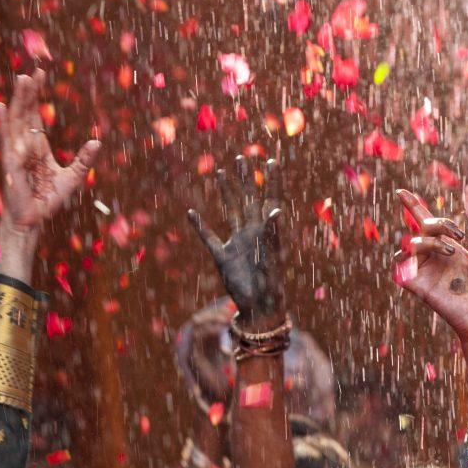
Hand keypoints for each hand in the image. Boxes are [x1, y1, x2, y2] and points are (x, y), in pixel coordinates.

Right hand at [0, 70, 101, 238]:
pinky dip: (3, 122)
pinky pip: (6, 139)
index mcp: (38, 145)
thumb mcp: (73, 178)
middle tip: (34, 70)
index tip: (41, 74)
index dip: (37, 94)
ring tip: (22, 79)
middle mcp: (25, 144)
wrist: (33, 220)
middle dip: (29, 91)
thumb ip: (84, 160)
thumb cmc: (48, 200)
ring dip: (18, 99)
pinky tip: (0, 106)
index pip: (36, 114)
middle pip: (25, 111)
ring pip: (16, 119)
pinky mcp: (10, 162)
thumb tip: (97, 141)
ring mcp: (16, 151)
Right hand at [189, 155, 283, 324]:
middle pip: (249, 200)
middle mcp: (254, 234)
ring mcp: (237, 243)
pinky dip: (200, 227)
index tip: (272, 160)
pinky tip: (191, 213)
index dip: (272, 181)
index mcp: (268, 233)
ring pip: (231, 211)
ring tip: (221, 171)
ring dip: (226, 192)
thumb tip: (276, 211)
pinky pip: (209, 238)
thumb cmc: (272, 288)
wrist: (259, 310)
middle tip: (242, 157)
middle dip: (246, 179)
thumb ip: (273, 236)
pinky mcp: (223, 257)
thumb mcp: (273, 260)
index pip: (271, 201)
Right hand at [394, 190, 467, 346]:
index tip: (402, 191)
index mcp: (448, 247)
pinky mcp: (419, 286)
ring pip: (411, 244)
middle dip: (439, 223)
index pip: (425, 221)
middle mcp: (434, 257)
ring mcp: (425, 271)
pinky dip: (407, 258)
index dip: (412, 205)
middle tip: (459, 235)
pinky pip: (400, 266)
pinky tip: (427, 258)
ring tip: (452, 250)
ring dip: (429, 240)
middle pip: (422, 227)